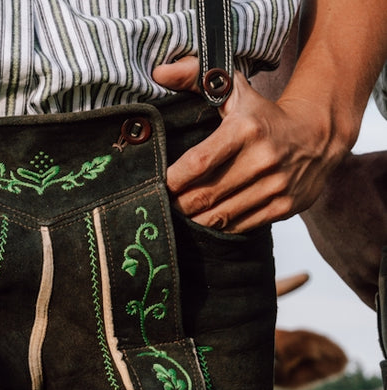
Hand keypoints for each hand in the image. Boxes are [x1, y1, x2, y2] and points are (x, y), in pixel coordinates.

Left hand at [153, 56, 346, 232]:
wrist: (319, 133)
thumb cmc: (264, 115)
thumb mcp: (235, 91)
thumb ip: (196, 77)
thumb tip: (161, 71)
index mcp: (246, 129)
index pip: (197, 163)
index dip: (173, 179)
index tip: (161, 182)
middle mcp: (263, 159)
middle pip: (203, 196)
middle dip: (179, 203)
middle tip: (169, 201)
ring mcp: (276, 185)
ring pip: (218, 216)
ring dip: (196, 218)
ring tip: (187, 209)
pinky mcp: (285, 206)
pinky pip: (238, 226)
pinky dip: (220, 224)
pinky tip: (212, 214)